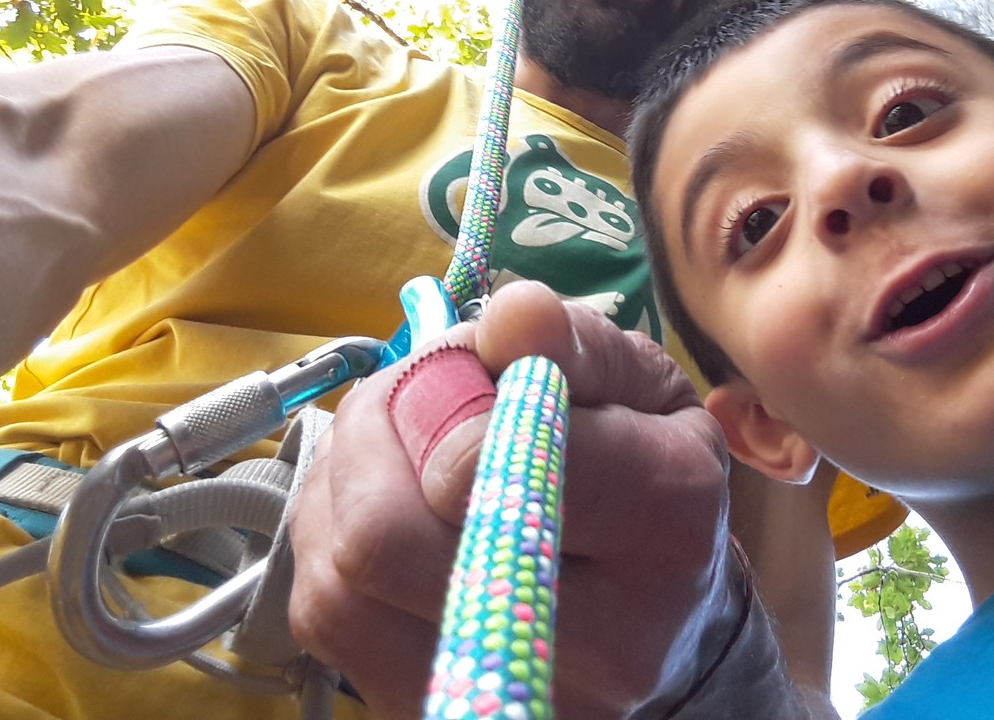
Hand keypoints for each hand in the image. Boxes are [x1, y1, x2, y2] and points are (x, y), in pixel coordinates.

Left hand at [288, 281, 735, 719]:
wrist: (666, 635)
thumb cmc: (655, 491)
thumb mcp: (650, 397)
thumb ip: (581, 349)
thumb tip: (513, 313)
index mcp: (666, 528)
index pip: (524, 466)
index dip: (459, 403)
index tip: (468, 367)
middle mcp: (595, 642)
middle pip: (392, 537)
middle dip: (379, 433)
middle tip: (413, 392)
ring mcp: (504, 695)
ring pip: (340, 581)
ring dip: (345, 481)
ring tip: (396, 439)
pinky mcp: (429, 713)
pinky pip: (327, 617)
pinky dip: (330, 536)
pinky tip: (380, 499)